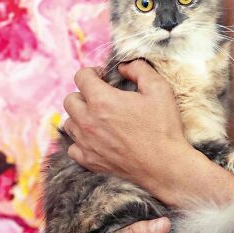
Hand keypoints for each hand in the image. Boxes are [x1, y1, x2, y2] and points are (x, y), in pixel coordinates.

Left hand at [63, 60, 188, 194]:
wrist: (164, 166)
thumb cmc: (163, 127)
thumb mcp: (159, 88)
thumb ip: (139, 69)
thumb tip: (124, 66)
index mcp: (102, 100)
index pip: (80, 76)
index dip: (93, 72)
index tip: (105, 78)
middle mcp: (87, 121)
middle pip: (70, 99)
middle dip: (84, 93)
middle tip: (103, 97)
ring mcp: (86, 143)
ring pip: (69, 122)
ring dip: (81, 116)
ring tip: (100, 118)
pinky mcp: (89, 161)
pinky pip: (73, 147)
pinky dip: (81, 141)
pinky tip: (97, 139)